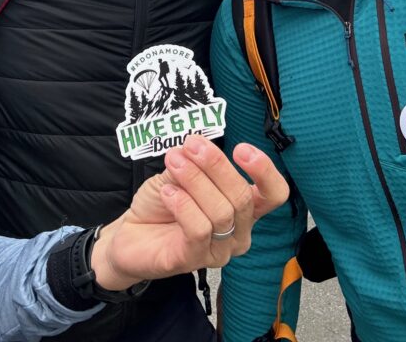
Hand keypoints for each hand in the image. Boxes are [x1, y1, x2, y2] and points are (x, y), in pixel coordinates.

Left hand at [90, 134, 288, 289]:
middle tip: (192, 145)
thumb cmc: (164, 204)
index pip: (274, 194)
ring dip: (195, 180)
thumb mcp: (181, 174)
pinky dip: (183, 205)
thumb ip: (195, 163)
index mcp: (244, 208)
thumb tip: (196, 147)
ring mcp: (219, 251)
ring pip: (221, 212)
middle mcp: (239, 232)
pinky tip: (168, 192)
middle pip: (242, 197)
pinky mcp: (194, 261)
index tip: (241, 149)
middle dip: (216, 165)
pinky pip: (199, 229)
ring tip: (173, 162)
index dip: (265, 171)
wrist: (131, 234)